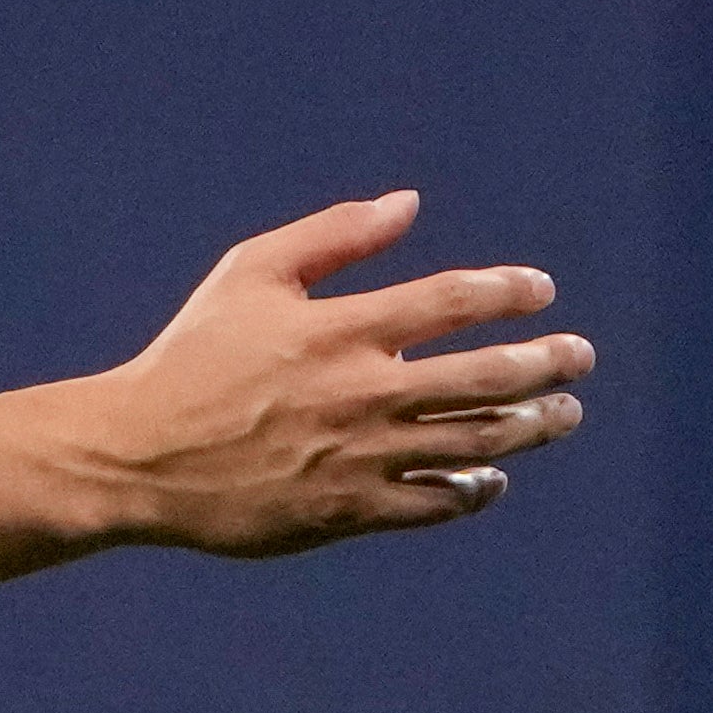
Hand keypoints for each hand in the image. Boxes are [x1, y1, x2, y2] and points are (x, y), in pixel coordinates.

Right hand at [70, 192, 583, 556]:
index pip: (457, 301)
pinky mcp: (347, 510)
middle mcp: (363, 392)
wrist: (133, 458)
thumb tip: (408, 203)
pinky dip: (476, 488)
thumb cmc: (189, 358)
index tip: (540, 292)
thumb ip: (331, 236)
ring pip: (479, 440)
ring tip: (561, 414)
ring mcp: (360, 456)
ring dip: (534, 425)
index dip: (513, 292)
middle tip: (579, 357)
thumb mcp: (247, 275)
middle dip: (551, 363)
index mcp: (341, 329)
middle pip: (491, 375)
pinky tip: (489, 476)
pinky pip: (436, 501)